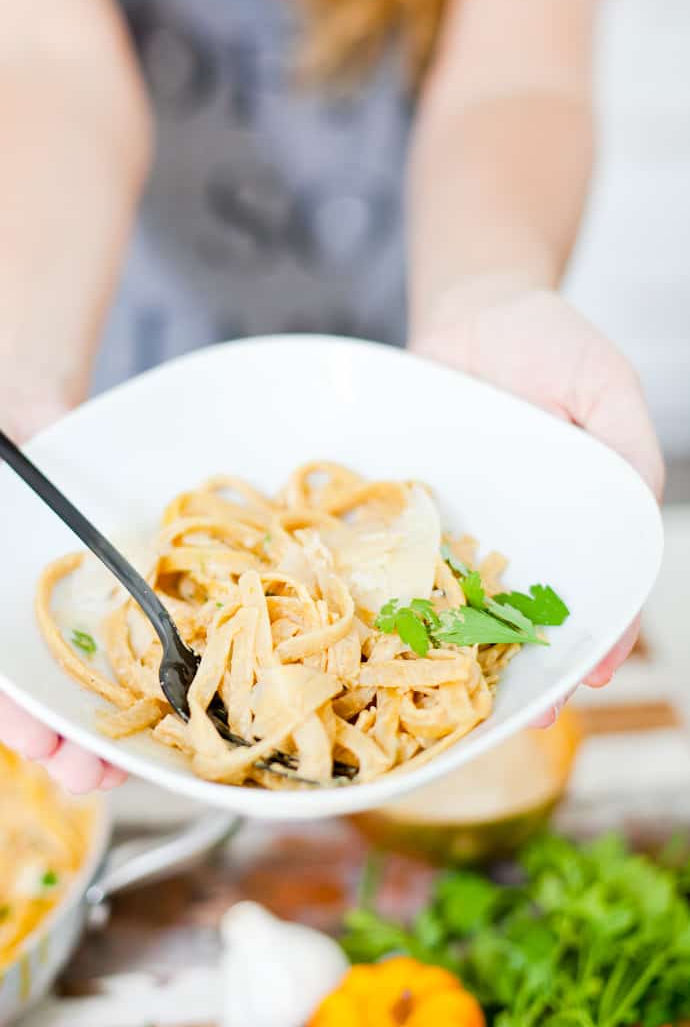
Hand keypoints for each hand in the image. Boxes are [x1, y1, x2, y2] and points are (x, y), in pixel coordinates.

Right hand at [0, 373, 125, 792]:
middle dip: (64, 741)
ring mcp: (53, 594)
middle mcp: (4, 613)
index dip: (9, 719)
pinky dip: (137, 658)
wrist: (7, 382)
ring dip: (104, 718)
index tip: (43, 752)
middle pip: (34, 690)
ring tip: (133, 762)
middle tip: (96, 779)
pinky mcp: (98, 569)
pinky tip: (164, 691)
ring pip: (80, 669)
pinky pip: (117, 619)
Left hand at [412, 280, 663, 710]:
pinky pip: (405, 554)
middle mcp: (523, 532)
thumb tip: (641, 506)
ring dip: (461, 647)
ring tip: (455, 697)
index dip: (604, 635)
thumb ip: (628, 445)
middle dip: (528, 666)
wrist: (470, 310)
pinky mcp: (415, 508)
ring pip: (464, 598)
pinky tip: (386, 624)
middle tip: (520, 716)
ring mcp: (466, 524)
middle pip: (529, 611)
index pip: (599, 588)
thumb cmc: (550, 341)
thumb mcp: (606, 383)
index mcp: (579, 515)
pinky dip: (397, 589)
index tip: (595, 675)